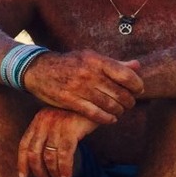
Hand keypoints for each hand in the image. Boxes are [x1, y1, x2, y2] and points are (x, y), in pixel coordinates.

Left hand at [17, 107, 101, 176]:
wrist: (96, 100)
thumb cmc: (78, 114)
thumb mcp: (58, 121)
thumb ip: (49, 134)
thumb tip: (44, 158)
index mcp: (37, 121)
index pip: (24, 145)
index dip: (22, 163)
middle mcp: (43, 123)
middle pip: (33, 154)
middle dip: (38, 173)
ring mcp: (56, 126)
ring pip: (49, 157)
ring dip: (54, 174)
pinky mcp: (70, 130)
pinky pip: (64, 155)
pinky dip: (64, 169)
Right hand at [23, 50, 141, 124]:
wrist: (38, 70)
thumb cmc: (69, 64)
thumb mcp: (90, 58)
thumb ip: (114, 64)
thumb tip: (137, 66)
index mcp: (96, 60)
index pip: (127, 76)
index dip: (137, 86)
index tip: (137, 90)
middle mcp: (88, 73)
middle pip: (120, 93)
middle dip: (129, 101)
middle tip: (128, 103)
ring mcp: (78, 88)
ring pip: (110, 105)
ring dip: (119, 111)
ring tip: (118, 110)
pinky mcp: (69, 101)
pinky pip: (95, 114)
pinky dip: (107, 119)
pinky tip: (110, 118)